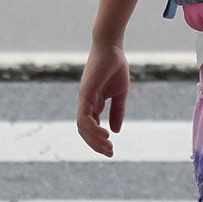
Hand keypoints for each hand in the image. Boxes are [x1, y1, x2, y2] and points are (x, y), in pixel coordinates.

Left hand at [76, 40, 130, 156]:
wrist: (111, 48)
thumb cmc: (115, 67)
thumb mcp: (120, 94)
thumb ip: (118, 111)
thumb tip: (115, 131)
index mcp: (93, 103)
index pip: (91, 127)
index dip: (99, 141)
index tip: (111, 151)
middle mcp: (85, 103)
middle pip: (85, 131)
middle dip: (96, 145)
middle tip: (110, 153)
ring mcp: (83, 99)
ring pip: (83, 127)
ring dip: (94, 140)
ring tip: (108, 147)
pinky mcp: (85, 94)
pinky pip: (85, 116)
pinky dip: (93, 128)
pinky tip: (105, 134)